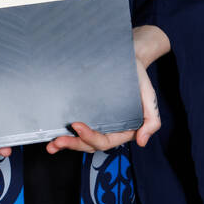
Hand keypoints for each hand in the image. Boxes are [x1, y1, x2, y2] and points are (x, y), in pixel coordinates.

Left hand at [46, 24, 168, 154]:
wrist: (129, 59)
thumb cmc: (139, 79)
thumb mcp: (149, 98)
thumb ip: (151, 120)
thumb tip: (141, 141)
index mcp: (122, 130)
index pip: (104, 141)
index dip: (90, 137)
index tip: (77, 126)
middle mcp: (107, 128)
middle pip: (89, 144)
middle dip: (73, 144)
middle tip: (57, 142)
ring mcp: (96, 120)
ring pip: (80, 138)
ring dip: (65, 143)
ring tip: (51, 144)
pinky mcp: (86, 110)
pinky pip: (75, 125)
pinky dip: (65, 130)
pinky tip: (52, 130)